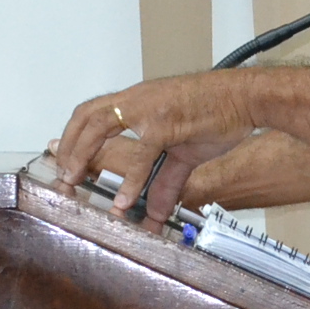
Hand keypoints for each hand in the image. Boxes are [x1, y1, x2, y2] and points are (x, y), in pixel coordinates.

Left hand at [54, 72, 259, 223]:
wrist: (246, 97)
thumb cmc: (218, 113)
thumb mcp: (186, 151)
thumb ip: (166, 181)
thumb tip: (157, 211)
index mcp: (139, 102)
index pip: (93, 111)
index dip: (74, 134)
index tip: (63, 157)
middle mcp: (138, 101)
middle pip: (87, 115)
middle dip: (69, 146)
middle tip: (63, 175)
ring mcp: (150, 110)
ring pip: (101, 125)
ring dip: (83, 153)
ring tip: (75, 180)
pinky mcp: (167, 124)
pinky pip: (140, 153)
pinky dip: (129, 178)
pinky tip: (126, 200)